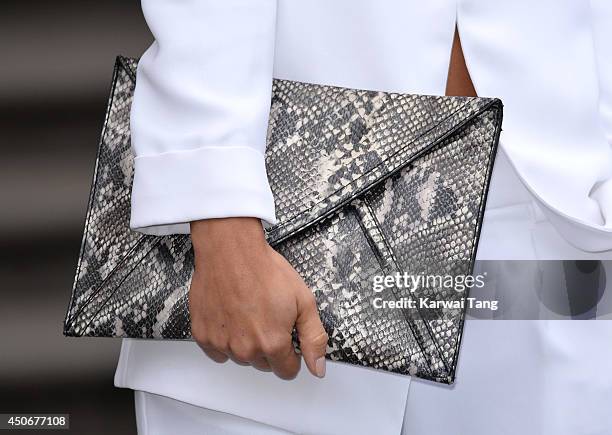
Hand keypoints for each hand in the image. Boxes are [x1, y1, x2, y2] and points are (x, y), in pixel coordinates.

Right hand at [188, 217, 327, 379]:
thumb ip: (313, 338)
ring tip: (250, 312)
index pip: (287, 371)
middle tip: (268, 317)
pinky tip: (232, 317)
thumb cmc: (264, 270)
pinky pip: (218, 351)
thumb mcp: (303, 301)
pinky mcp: (203, 335)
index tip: (288, 338)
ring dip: (247, 343)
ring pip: (241, 358)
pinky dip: (225, 338)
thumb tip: (318, 367)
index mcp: (272, 343)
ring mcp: (222, 343)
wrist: (231, 251)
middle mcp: (246, 349)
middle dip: (270, 347)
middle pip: (264, 364)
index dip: (292, 354)